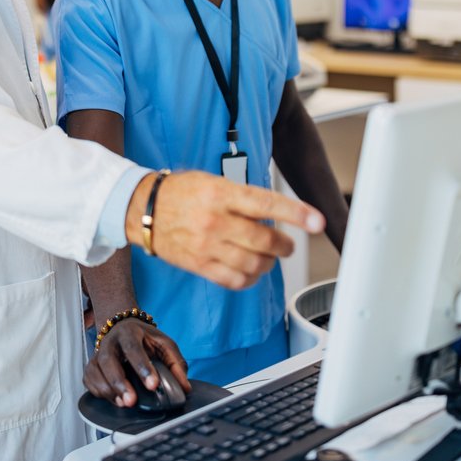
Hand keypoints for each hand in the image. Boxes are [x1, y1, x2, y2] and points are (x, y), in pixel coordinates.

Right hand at [85, 318, 190, 407]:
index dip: (142, 367)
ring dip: (108, 390)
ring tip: (124, 403)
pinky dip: (98, 391)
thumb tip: (184, 387)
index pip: (133, 348)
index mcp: (129, 332)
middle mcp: (110, 342)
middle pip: (108, 361)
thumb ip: (176, 363)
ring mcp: (98, 353)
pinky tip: (113, 399)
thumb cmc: (144, 338)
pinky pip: (89, 380)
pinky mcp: (92, 366)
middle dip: (119, 382)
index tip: (153, 384)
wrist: (123, 327)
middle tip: (132, 401)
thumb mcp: (164, 344)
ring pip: (95, 371)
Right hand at [126, 170, 323, 289]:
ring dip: (269, 263)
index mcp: (221, 193)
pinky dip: (251, 278)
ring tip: (268, 257)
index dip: (296, 213)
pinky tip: (252, 270)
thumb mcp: (213, 181)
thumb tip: (278, 213)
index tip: (318, 221)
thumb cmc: (181, 192)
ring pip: (254, 263)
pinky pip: (235, 280)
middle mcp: (215, 220)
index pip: (267, 204)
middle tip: (288, 245)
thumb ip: (243, 196)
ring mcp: (207, 245)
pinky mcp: (200, 265)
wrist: (142, 210)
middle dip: (285, 246)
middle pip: (265, 241)